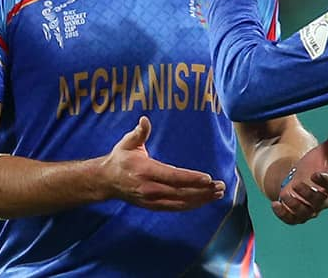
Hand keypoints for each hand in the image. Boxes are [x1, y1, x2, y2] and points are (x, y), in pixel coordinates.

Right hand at [100, 116, 224, 210]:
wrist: (106, 181)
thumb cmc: (120, 158)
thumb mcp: (127, 143)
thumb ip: (139, 133)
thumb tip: (144, 120)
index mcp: (145, 171)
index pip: (172, 177)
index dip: (191, 178)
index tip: (208, 178)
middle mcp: (150, 189)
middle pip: (181, 192)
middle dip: (203, 191)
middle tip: (221, 186)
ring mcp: (152, 200)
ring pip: (181, 203)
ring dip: (201, 199)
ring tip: (219, 194)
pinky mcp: (154, 206)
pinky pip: (176, 207)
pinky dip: (192, 205)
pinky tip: (205, 201)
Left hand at [273, 124, 327, 224]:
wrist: (295, 177)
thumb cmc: (312, 165)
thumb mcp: (322, 151)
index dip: (326, 181)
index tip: (315, 174)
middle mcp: (322, 199)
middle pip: (320, 201)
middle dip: (308, 194)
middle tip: (297, 184)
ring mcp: (309, 209)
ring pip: (305, 213)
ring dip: (295, 205)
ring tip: (286, 193)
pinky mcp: (295, 216)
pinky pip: (291, 220)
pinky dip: (283, 214)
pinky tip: (275, 204)